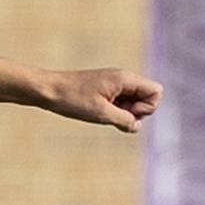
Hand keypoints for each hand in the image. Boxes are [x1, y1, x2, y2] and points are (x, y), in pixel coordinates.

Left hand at [42, 68, 163, 133]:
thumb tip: (137, 126)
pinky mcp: (104, 91)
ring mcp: (113, 84)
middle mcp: (122, 79)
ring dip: (124, 113)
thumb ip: (124, 120)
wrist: (47, 90)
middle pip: (147, 98)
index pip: (156, 92)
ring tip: (103, 114)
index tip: (126, 111)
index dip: (147, 107)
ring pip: (133, 102)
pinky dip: (114, 111)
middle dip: (136, 112)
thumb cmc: (72, 99)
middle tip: (113, 114)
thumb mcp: (101, 113)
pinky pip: (120, 103)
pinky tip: (99, 114)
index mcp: (125, 78)